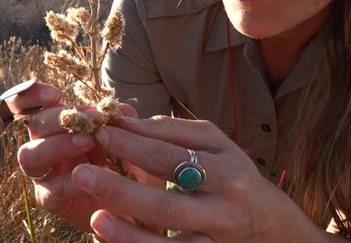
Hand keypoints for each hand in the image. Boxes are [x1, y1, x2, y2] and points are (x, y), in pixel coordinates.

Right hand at [9, 82, 141, 231]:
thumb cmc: (129, 164)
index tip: (53, 94)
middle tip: (92, 119)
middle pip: (34, 125)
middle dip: (60, 118)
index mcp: (60, 125)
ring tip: (88, 142)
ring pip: (29, 155)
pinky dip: (67, 181)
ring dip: (58, 145)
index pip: (30, 104)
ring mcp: (45, 173)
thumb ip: (122, 121)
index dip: (31, 95)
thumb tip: (118, 109)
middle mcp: (46, 145)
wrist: (136, 205)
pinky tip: (87, 177)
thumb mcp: (131, 139)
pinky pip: (48, 188)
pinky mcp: (50, 199)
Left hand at [69, 116, 319, 241]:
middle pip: (167, 200)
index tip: (100, 134)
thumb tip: (127, 121)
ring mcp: (217, 238)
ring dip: (129, 232)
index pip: (171, 155)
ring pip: (170, 241)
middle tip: (82, 173)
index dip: (133, 145)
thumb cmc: (231, 173)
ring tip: (94, 217)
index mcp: (226, 168)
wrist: (267, 222)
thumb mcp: (213, 143)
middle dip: (121, 187)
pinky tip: (113, 239)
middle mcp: (225, 206)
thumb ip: (172, 131)